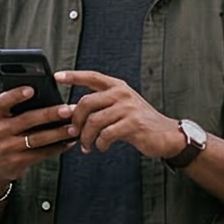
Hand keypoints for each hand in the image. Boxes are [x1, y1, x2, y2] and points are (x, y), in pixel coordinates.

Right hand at [0, 83, 80, 187]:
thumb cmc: (5, 135)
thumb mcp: (4, 120)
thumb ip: (19, 110)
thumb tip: (50, 99)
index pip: (3, 102)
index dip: (16, 95)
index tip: (32, 89)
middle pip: (27, 120)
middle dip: (49, 114)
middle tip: (68, 110)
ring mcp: (7, 148)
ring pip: (37, 139)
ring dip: (58, 133)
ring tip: (74, 128)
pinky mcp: (17, 162)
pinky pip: (41, 154)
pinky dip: (57, 148)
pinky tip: (68, 142)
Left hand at [60, 71, 183, 157]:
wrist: (166, 135)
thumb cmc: (139, 122)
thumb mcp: (120, 108)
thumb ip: (100, 107)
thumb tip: (71, 112)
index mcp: (118, 87)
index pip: (92, 77)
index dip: (74, 76)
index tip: (57, 76)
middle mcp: (122, 94)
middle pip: (86, 102)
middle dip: (76, 120)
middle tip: (74, 132)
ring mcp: (128, 108)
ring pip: (94, 121)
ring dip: (86, 137)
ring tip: (86, 145)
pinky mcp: (133, 124)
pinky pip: (106, 134)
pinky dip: (100, 144)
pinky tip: (101, 147)